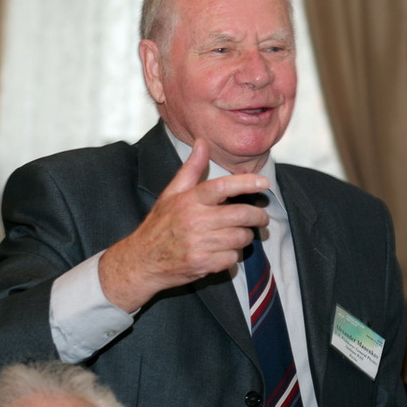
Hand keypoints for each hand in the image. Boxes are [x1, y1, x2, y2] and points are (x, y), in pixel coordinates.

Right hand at [98, 138, 269, 311]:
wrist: (142, 261)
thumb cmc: (159, 225)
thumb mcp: (171, 193)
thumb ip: (191, 169)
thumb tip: (202, 142)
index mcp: (189, 200)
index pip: (222, 186)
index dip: (246, 183)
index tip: (264, 183)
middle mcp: (195, 220)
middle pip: (240, 214)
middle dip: (258, 216)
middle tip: (262, 217)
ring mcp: (199, 244)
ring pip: (240, 237)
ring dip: (246, 236)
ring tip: (240, 234)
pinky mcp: (203, 264)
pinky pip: (232, 258)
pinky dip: (233, 255)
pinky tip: (224, 251)